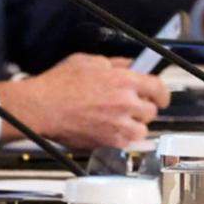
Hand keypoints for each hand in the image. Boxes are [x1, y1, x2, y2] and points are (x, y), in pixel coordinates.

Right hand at [0, 54, 169, 148]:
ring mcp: (118, 125)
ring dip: (134, 125)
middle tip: (130, 106)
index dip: (161, 94)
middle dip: (143, 108)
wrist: (41, 107)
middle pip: (152, 111)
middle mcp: (126, 103)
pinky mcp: (108, 142)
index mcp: (124, 80)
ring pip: (141, 129)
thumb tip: (130, 65)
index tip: (159, 97)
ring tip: (118, 120)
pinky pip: (126, 143)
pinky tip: (108, 129)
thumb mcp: (88, 61)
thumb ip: (115, 64)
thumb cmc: (58, 84)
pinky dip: (121, 138)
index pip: (159, 88)